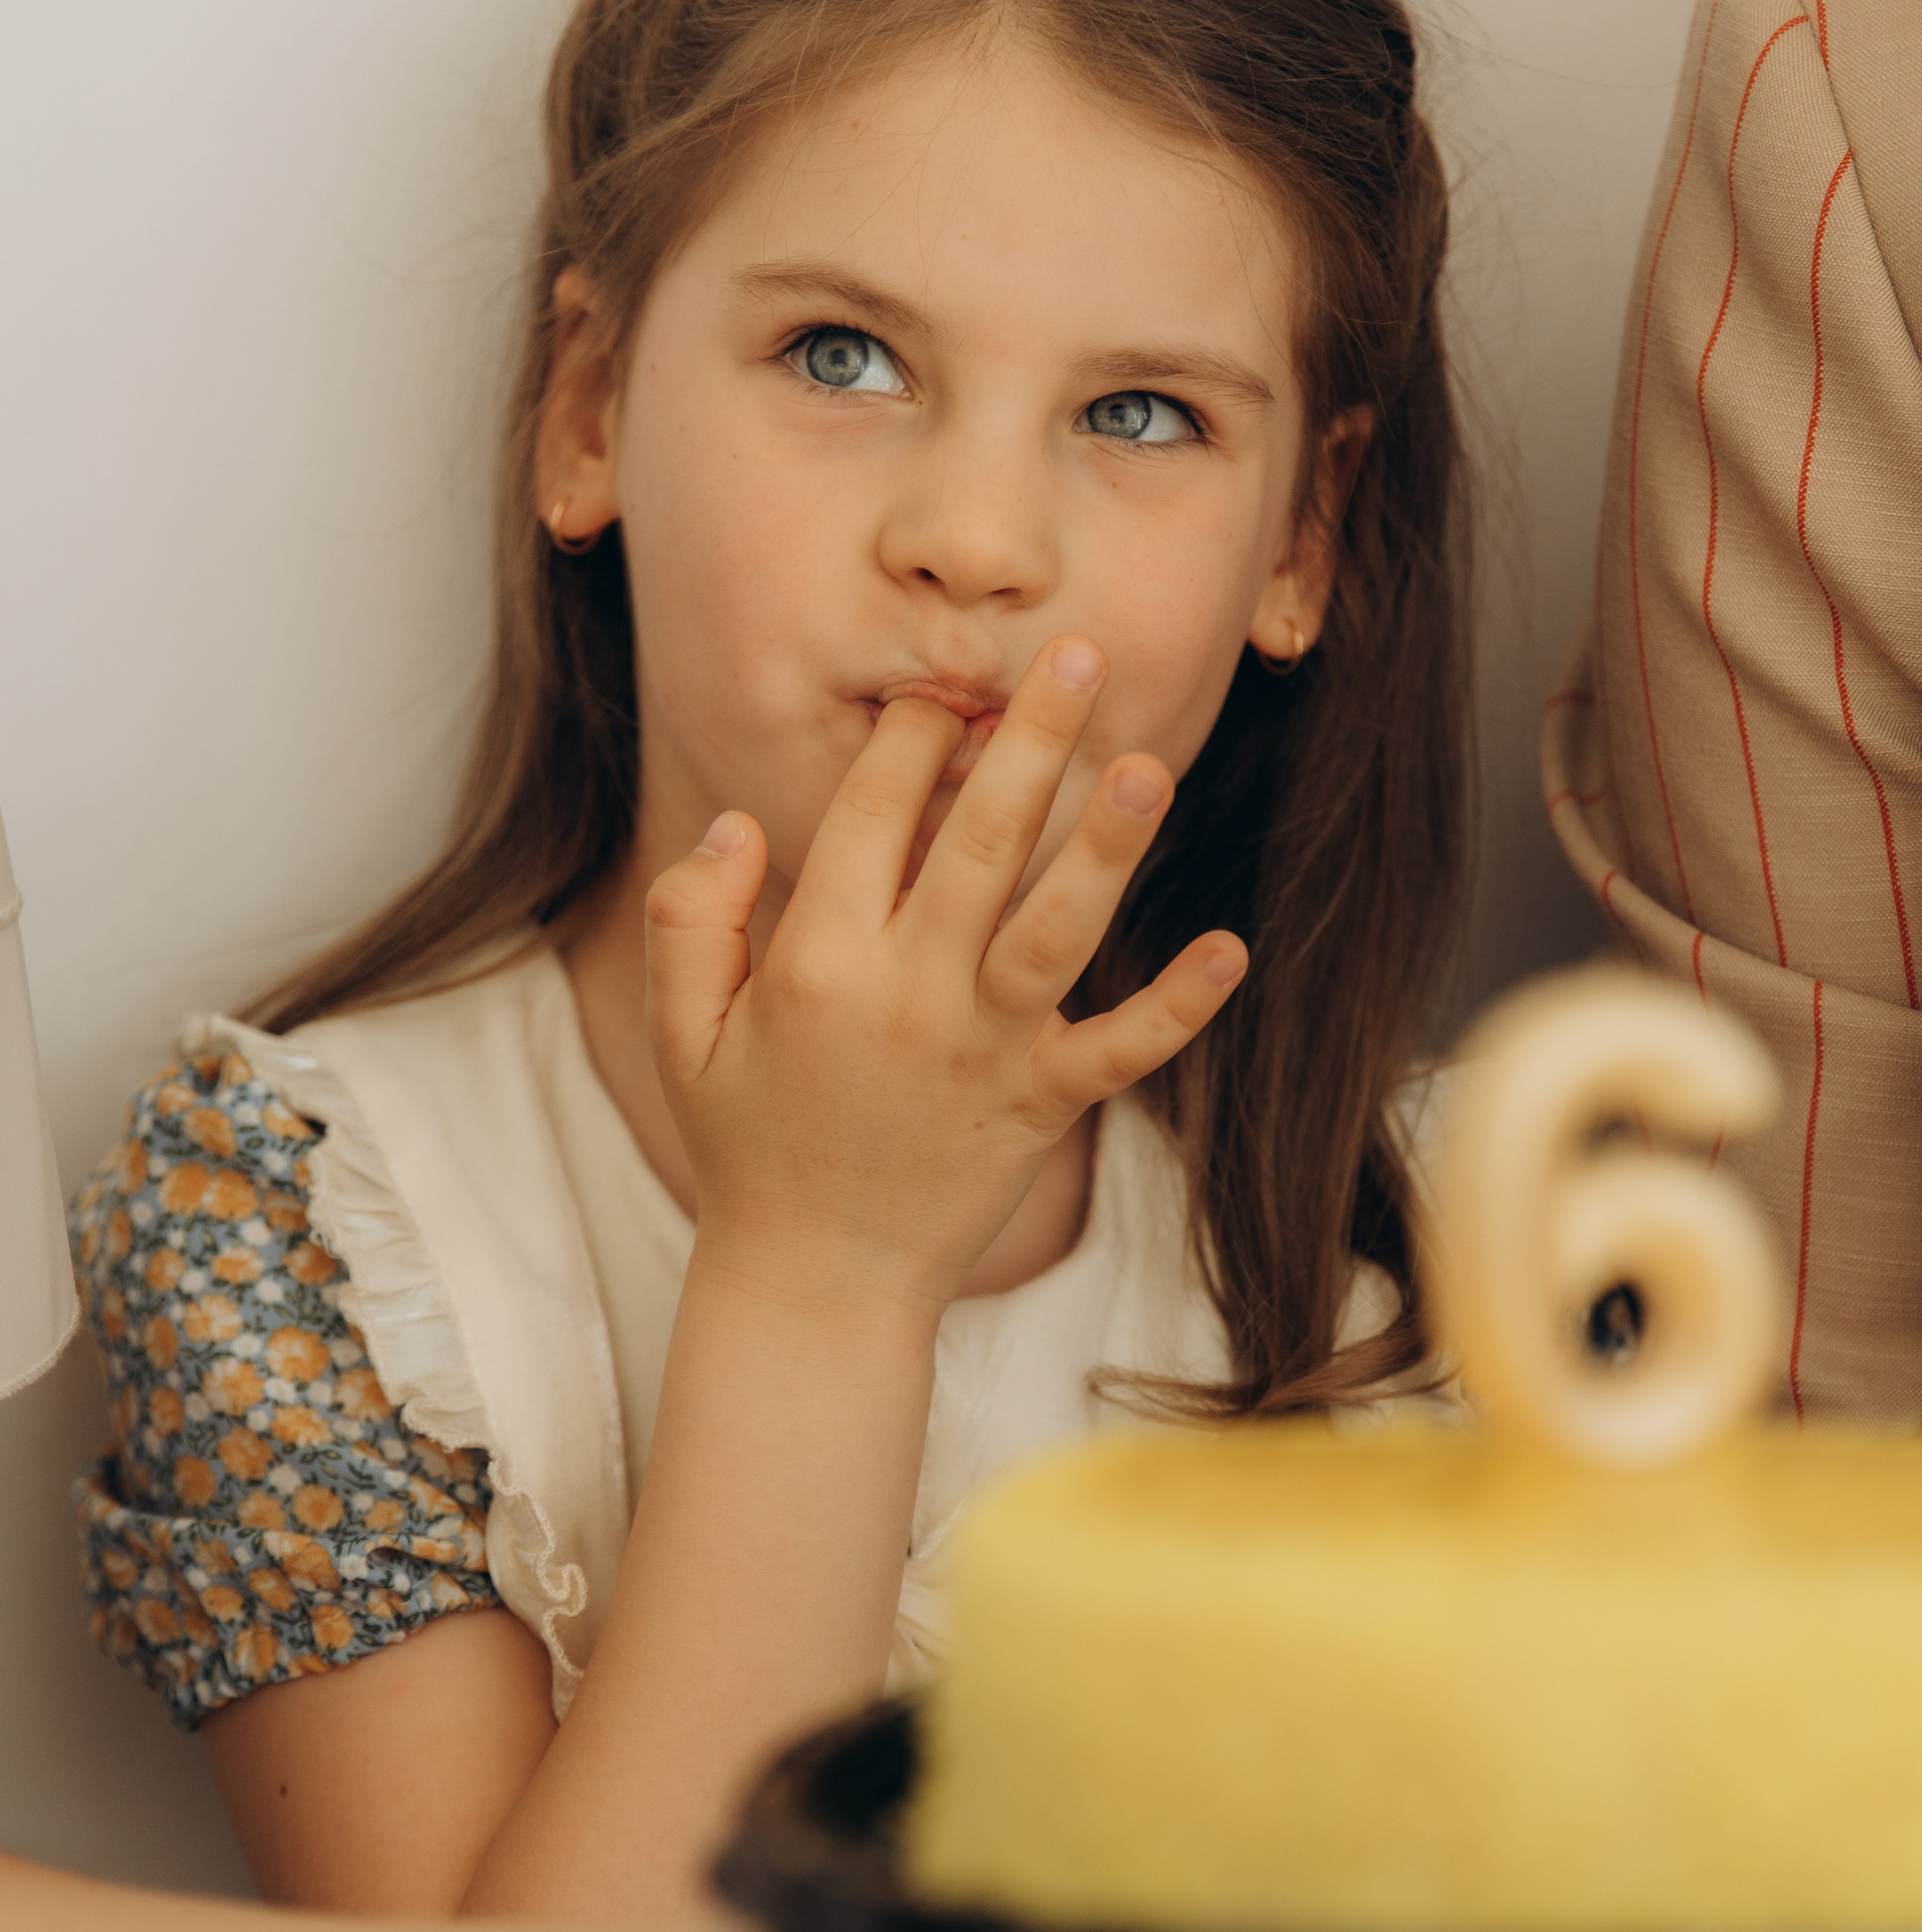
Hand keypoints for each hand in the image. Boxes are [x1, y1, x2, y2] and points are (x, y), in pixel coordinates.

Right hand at [642, 637, 1246, 1314]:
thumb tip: (737, 822)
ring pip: (1056, 926)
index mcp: (819, 961)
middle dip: (1029, 740)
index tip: (942, 688)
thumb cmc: (751, 1142)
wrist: (819, 1279)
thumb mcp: (682, 1033)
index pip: (873, 816)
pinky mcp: (1042, 1106)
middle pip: (980, 842)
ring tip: (1151, 764)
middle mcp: (909, 994)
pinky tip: (1230, 949)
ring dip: (1108, 845)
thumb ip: (689, 920)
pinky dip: (1177, 1005)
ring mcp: (983, 1051)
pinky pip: (1120, 1049)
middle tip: (1079, 653)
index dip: (910, 739)